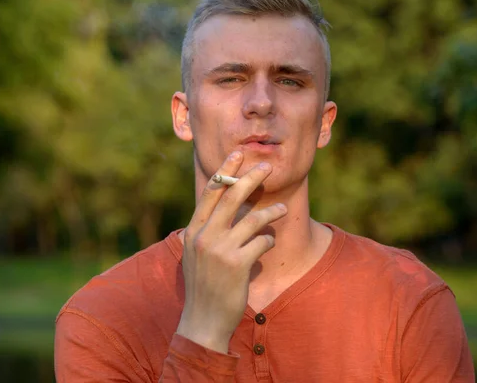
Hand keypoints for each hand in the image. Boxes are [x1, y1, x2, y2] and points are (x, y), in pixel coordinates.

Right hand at [176, 151, 287, 352]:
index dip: (225, 171)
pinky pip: (262, 241)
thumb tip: (230, 209)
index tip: (238, 154)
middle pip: (232, 196)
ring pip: (253, 218)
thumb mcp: (196, 255)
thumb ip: (208, 231)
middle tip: (267, 166)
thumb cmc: (204, 286)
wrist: (202, 321)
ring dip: (271, 212)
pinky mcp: (237, 264)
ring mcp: (220, 249)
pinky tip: (268, 245)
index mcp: (194, 231)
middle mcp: (204, 236)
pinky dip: (269, 240)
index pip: (210, 193)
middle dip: (251, 178)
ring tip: (282, 210)